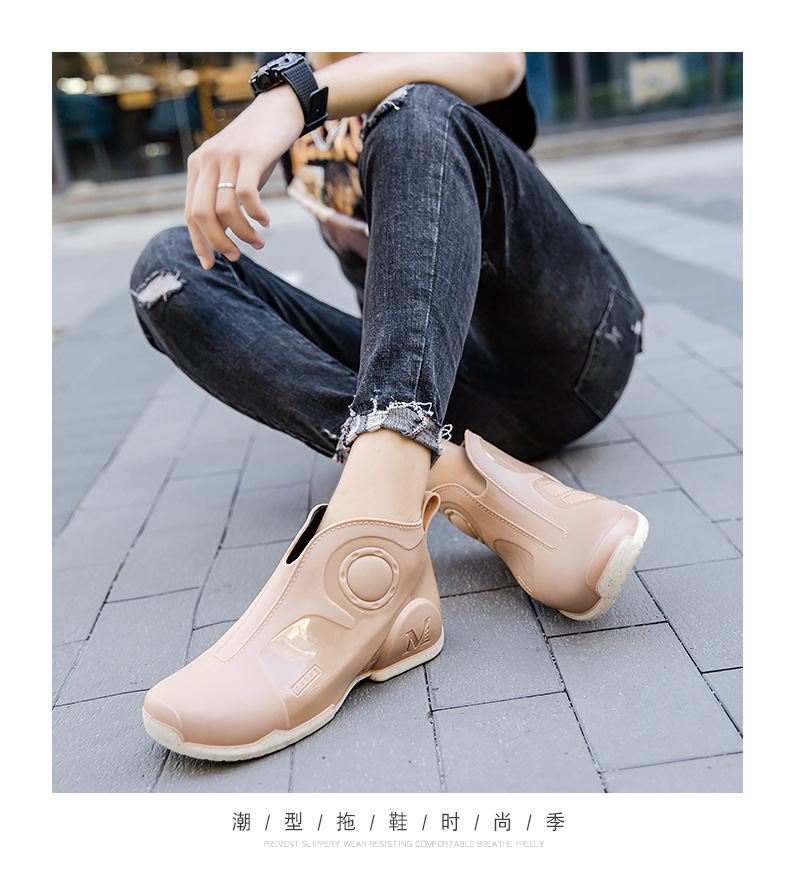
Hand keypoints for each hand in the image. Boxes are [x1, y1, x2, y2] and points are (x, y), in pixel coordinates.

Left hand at [185, 86, 304, 268]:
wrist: (279, 108)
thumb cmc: (258, 147)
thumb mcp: (234, 171)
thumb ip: (223, 196)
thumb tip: (222, 235)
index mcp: (197, 167)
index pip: (189, 213)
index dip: (198, 242)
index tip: (211, 264)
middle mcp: (206, 161)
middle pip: (201, 214)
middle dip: (218, 242)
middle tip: (236, 256)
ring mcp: (227, 156)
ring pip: (225, 209)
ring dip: (243, 233)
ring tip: (259, 242)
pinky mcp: (251, 155)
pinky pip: (247, 195)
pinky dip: (256, 215)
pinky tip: (266, 220)